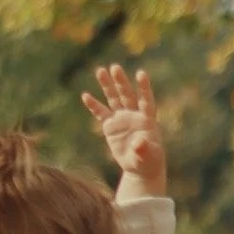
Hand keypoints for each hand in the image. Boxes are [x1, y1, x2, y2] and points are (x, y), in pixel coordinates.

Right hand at [81, 63, 166, 195]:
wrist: (139, 166)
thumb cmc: (148, 160)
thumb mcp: (148, 156)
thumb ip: (143, 148)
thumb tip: (138, 143)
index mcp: (147, 119)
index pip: (146, 100)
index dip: (144, 87)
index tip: (141, 74)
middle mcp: (134, 114)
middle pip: (127, 95)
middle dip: (121, 82)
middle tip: (115, 67)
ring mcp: (121, 118)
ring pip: (113, 99)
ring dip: (107, 85)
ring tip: (100, 70)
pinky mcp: (110, 125)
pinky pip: (100, 113)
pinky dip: (93, 105)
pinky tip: (85, 95)